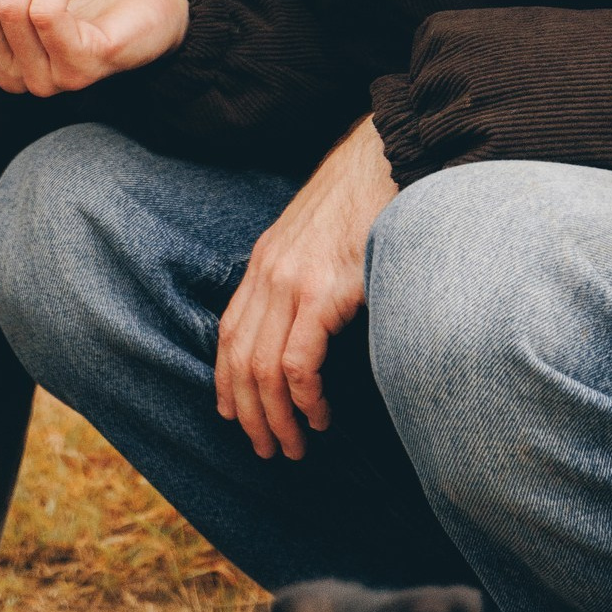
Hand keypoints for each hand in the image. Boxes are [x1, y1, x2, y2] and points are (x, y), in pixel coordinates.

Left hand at [214, 117, 397, 458]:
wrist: (385, 161)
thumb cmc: (365, 204)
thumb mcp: (319, 242)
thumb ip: (305, 279)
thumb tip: (312, 329)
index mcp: (264, 262)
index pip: (229, 334)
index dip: (227, 382)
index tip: (236, 418)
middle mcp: (268, 273)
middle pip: (239, 358)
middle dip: (248, 412)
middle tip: (267, 450)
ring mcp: (292, 281)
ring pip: (263, 369)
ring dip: (275, 417)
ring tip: (293, 446)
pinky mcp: (323, 292)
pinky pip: (298, 362)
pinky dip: (304, 398)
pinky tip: (319, 415)